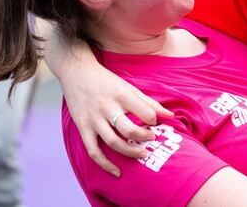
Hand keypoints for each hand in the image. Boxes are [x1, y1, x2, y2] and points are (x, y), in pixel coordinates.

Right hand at [58, 59, 173, 175]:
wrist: (76, 73)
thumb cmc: (106, 80)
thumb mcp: (128, 86)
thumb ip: (149, 102)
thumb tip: (170, 115)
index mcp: (121, 94)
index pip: (144, 112)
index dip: (153, 120)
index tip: (156, 123)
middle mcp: (107, 107)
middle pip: (129, 130)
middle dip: (144, 138)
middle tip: (152, 139)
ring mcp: (93, 119)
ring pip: (113, 142)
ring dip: (129, 152)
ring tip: (142, 154)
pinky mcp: (82, 127)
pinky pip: (93, 151)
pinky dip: (105, 164)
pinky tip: (117, 172)